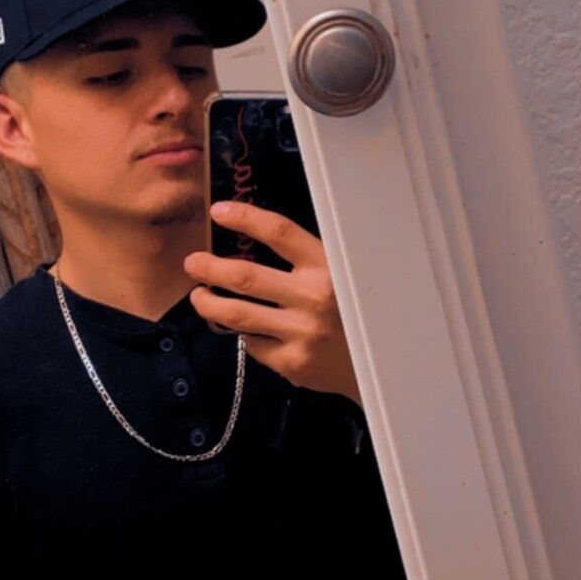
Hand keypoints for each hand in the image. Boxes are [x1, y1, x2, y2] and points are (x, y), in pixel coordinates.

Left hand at [183, 200, 359, 400]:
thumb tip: (258, 238)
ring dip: (209, 304)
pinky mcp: (293, 363)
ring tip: (199, 296)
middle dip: (210, 267)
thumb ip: (311, 260)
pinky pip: (254, 344)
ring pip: (238, 314)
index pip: (280, 232)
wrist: (387, 367)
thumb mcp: (348, 275)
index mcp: (330, 267)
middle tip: (193, 263)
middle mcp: (314, 298)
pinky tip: (243, 329)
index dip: (245, 218)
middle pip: (245, 276)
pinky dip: (245, 335)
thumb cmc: (360, 314)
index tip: (219, 212)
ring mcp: (302, 333)